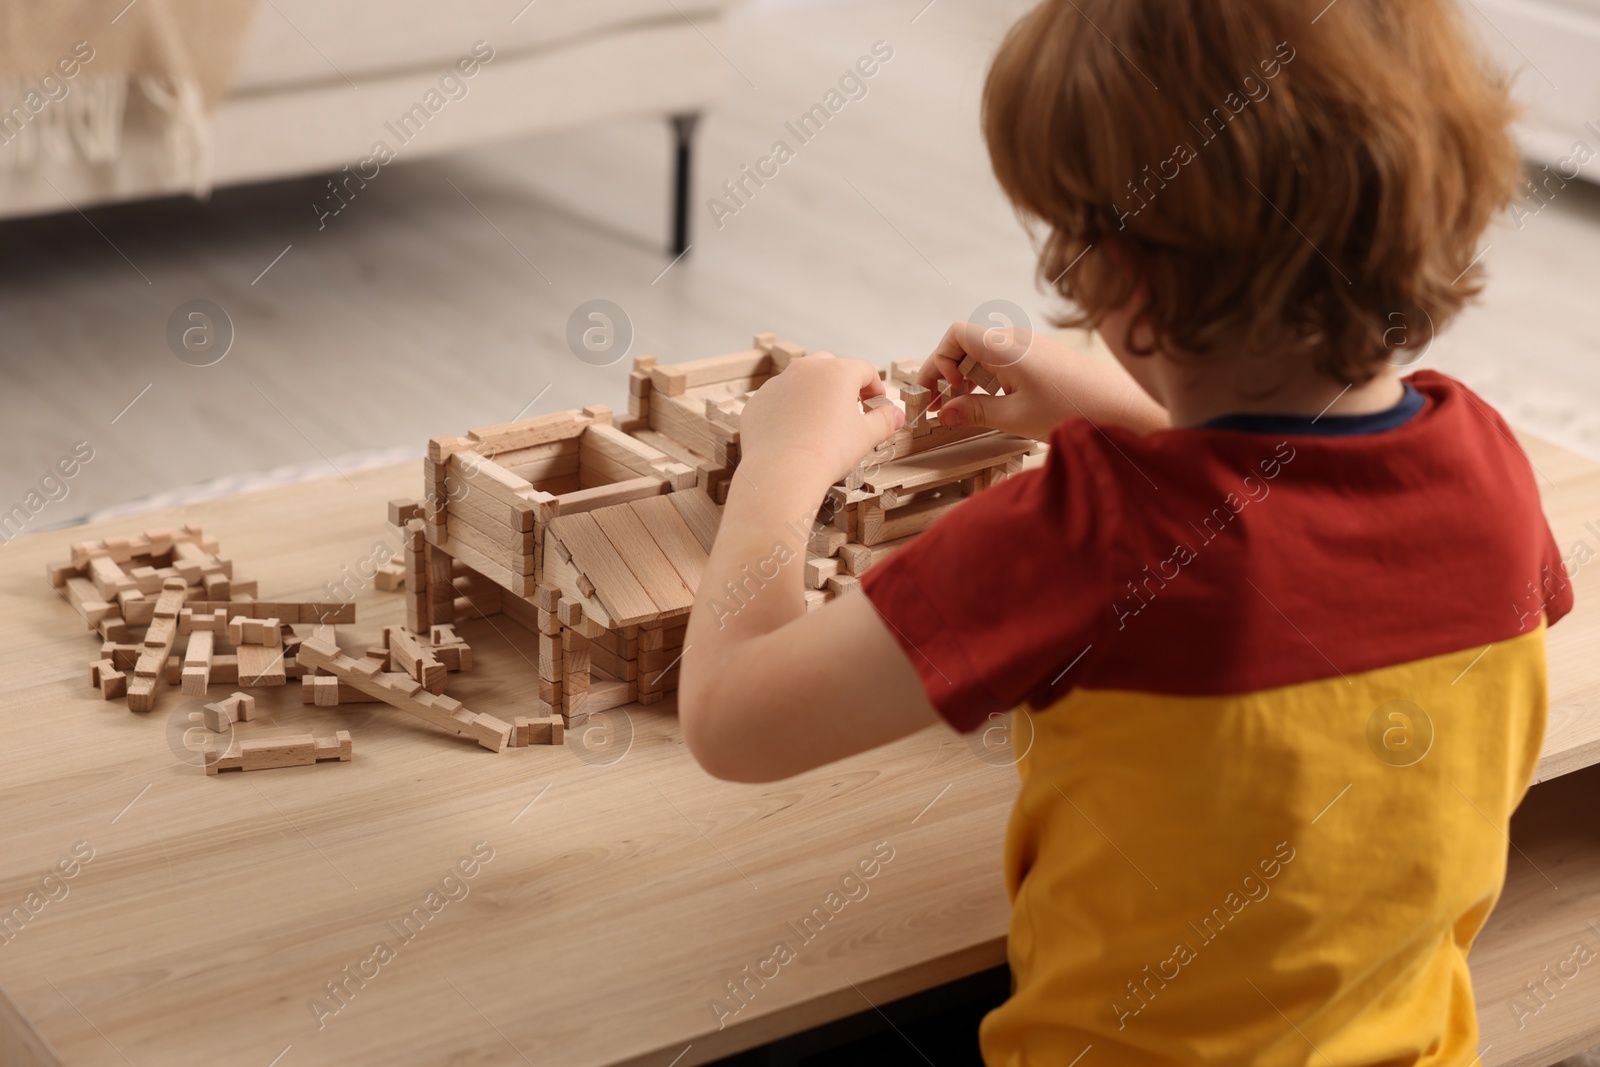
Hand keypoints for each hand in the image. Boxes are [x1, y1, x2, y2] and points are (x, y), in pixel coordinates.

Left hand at [739, 353, 905, 487]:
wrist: (781, 473)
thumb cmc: (826, 452)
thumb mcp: (866, 436)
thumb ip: (885, 420)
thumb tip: (897, 415)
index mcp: (836, 372)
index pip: (864, 370)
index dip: (875, 387)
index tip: (877, 405)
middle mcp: (805, 370)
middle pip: (831, 368)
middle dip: (843, 386)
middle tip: (849, 411)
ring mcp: (777, 384)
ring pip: (801, 382)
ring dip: (813, 397)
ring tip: (820, 425)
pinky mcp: (757, 402)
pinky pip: (778, 401)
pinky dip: (788, 411)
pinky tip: (795, 435)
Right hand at [916, 321, 1168, 438]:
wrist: (1125, 409)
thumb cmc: (1075, 411)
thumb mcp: (1015, 417)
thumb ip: (974, 412)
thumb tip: (944, 413)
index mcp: (1006, 346)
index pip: (955, 335)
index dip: (937, 361)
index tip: (937, 392)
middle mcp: (1017, 339)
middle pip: (966, 346)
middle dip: (947, 375)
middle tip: (937, 408)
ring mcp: (1032, 347)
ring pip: (985, 356)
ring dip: (968, 380)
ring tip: (964, 412)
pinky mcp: (1045, 358)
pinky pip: (1005, 363)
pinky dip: (990, 381)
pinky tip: (994, 406)